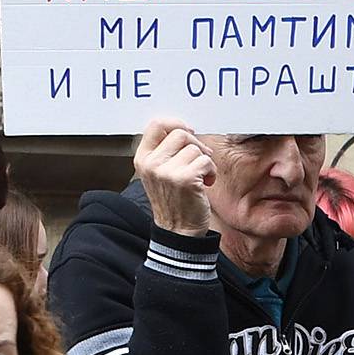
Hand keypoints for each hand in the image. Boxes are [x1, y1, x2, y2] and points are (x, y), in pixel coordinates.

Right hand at [134, 118, 216, 236]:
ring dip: (205, 161)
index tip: (189, 133)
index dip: (176, 123)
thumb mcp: (159, 173)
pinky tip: (206, 184)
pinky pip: (206, 161)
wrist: (178, 230)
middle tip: (201, 159)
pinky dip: (211, 172)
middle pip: (180, 133)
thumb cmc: (174, 200)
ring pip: (195, 148)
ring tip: (201, 176)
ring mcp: (167, 171)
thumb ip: (165, 152)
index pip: (156, 124)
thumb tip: (186, 130)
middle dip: (196, 144)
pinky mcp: (185, 179)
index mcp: (142, 158)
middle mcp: (151, 163)